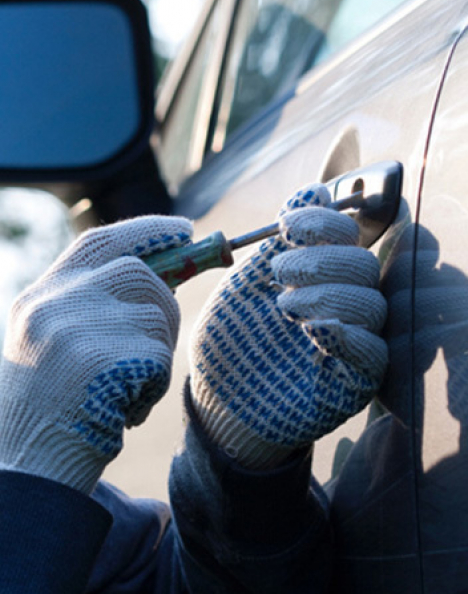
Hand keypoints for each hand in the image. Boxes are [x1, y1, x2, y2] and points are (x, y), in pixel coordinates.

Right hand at [0, 216, 192, 493]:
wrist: (30, 472)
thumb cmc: (48, 417)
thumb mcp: (50, 349)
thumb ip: (87, 309)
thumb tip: (159, 278)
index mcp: (35, 300)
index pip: (96, 243)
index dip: (144, 231)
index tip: (181, 230)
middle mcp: (51, 304)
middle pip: (136, 273)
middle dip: (164, 302)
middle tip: (162, 338)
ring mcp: (75, 327)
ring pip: (154, 314)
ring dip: (157, 354)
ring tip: (127, 391)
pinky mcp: (103, 358)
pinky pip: (159, 357)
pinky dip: (154, 387)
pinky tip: (125, 411)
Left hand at [190, 184, 387, 468]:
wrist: (218, 399)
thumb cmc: (229, 340)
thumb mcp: (242, 286)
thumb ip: (274, 245)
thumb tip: (312, 193)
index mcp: (317, 272)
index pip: (347, 233)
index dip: (325, 221)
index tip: (290, 226)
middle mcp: (341, 300)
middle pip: (363, 263)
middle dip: (321, 260)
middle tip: (279, 275)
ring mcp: (353, 339)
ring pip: (371, 302)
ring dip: (327, 295)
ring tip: (284, 308)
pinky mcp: (357, 378)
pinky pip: (375, 351)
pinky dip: (346, 335)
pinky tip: (315, 330)